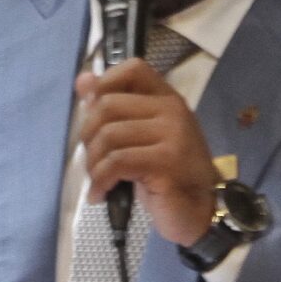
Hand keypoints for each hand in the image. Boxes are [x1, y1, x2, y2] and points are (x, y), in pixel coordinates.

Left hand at [77, 58, 219, 247]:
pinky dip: (100, 181)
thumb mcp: (140, 138)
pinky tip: (100, 194)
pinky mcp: (167, 163)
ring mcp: (173, 136)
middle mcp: (173, 112)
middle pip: (108, 105)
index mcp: (168, 100)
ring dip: (93, 163)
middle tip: (94, 160)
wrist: (198, 213)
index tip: (92, 111)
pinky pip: (116, 163)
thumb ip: (115, 109)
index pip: (133, 68)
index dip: (105, 83)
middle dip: (88, 136)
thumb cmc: (167, 175)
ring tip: (98, 181)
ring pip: (108, 136)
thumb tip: (82, 81)